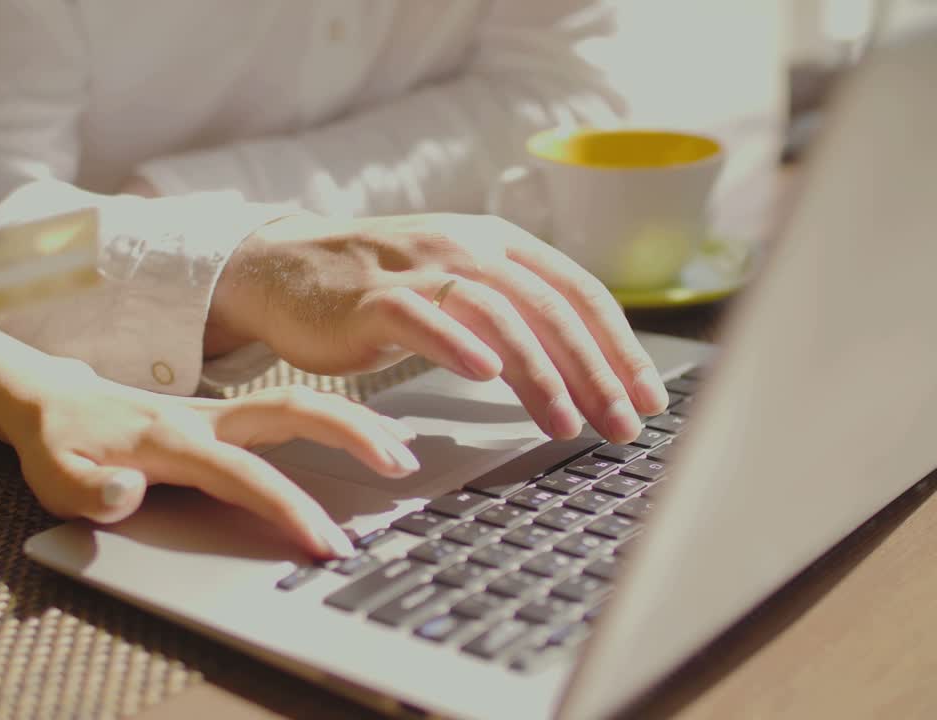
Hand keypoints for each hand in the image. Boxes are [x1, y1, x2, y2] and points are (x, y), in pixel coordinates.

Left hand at [0, 361, 419, 557]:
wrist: (49, 396)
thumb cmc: (57, 444)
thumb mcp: (54, 476)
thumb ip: (90, 493)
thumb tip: (129, 495)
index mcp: (173, 440)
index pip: (245, 476)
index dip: (288, 509)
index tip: (324, 543)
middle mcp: (207, 418)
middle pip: (293, 412)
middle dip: (349, 436)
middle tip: (398, 469)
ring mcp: (220, 412)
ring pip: (300, 404)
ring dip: (355, 422)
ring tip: (403, 449)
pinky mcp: (226, 415)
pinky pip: (291, 409)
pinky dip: (336, 417)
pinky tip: (368, 432)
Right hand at [210, 213, 668, 443]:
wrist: (288, 268)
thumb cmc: (383, 291)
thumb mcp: (462, 290)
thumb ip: (517, 315)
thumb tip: (588, 369)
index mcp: (500, 244)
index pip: (579, 292)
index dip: (620, 347)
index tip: (649, 398)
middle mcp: (469, 248)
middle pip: (550, 309)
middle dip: (595, 373)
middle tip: (621, 426)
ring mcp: (420, 270)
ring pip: (498, 315)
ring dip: (539, 374)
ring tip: (566, 423)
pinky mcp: (372, 298)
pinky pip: (423, 318)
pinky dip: (457, 343)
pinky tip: (484, 375)